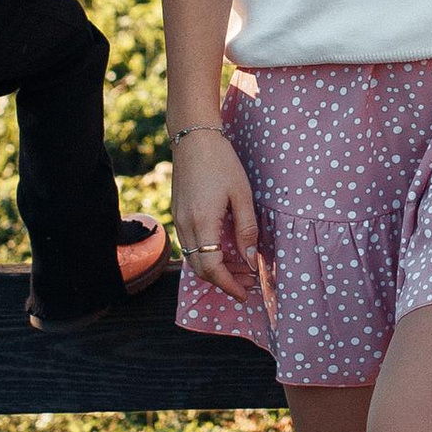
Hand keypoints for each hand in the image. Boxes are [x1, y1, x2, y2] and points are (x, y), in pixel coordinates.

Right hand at [170, 126, 264, 299]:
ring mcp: (179, 221)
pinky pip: (191, 246)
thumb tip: (252, 260)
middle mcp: (186, 226)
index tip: (246, 292)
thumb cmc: (221, 162)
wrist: (193, 139)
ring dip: (217, 269)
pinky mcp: (178, 215)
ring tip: (243, 267)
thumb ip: (247, 229)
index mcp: (203, 222)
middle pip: (201, 269)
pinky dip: (208, 255)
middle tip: (250, 281)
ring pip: (195, 259)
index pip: (212, 268)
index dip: (229, 284)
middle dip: (225, 281)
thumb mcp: (242, 194)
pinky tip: (227, 251)